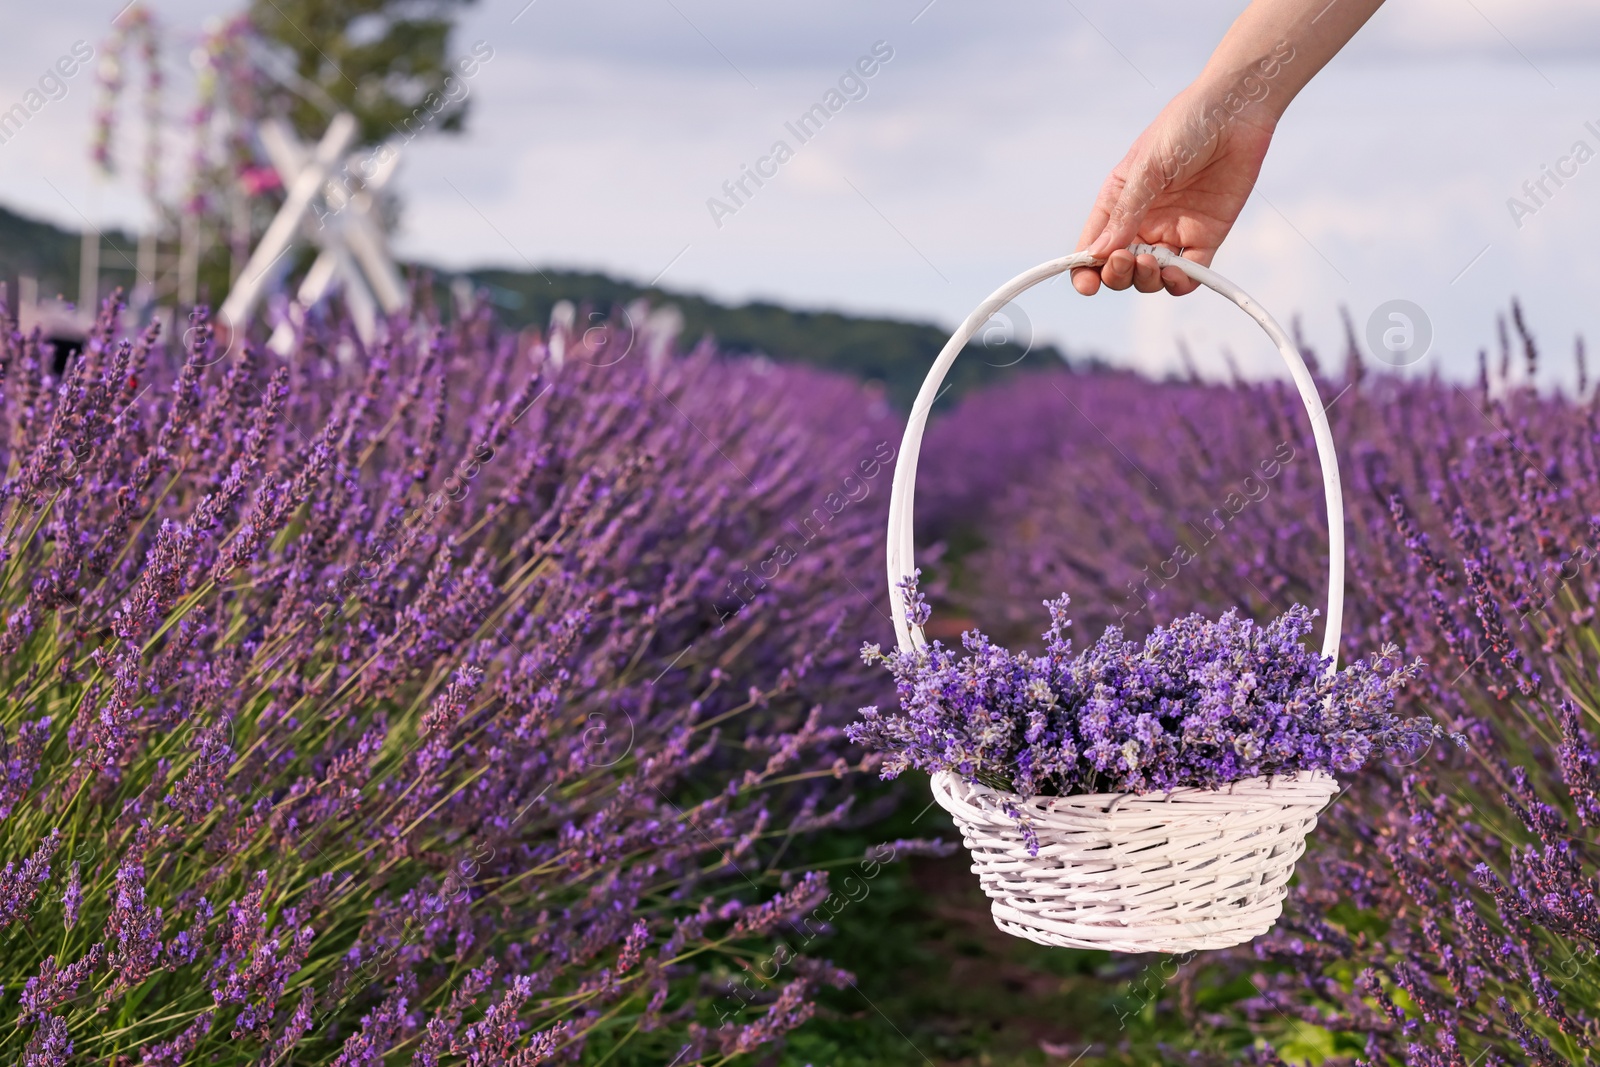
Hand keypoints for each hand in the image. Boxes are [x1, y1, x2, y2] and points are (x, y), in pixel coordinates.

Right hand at [1071, 86, 1275, 297]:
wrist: (1237, 108)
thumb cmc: (1185, 126)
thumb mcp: (1146, 168)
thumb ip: (1124, 212)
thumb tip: (1096, 254)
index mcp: (1118, 201)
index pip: (1093, 245)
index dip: (1085, 270)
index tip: (1088, 284)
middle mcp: (1143, 220)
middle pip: (1119, 268)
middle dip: (1116, 274)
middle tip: (1125, 261)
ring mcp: (1175, 230)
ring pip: (1152, 276)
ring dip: (1146, 280)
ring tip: (1153, 263)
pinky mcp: (1207, 235)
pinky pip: (1191, 272)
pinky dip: (1181, 282)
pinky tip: (1177, 274)